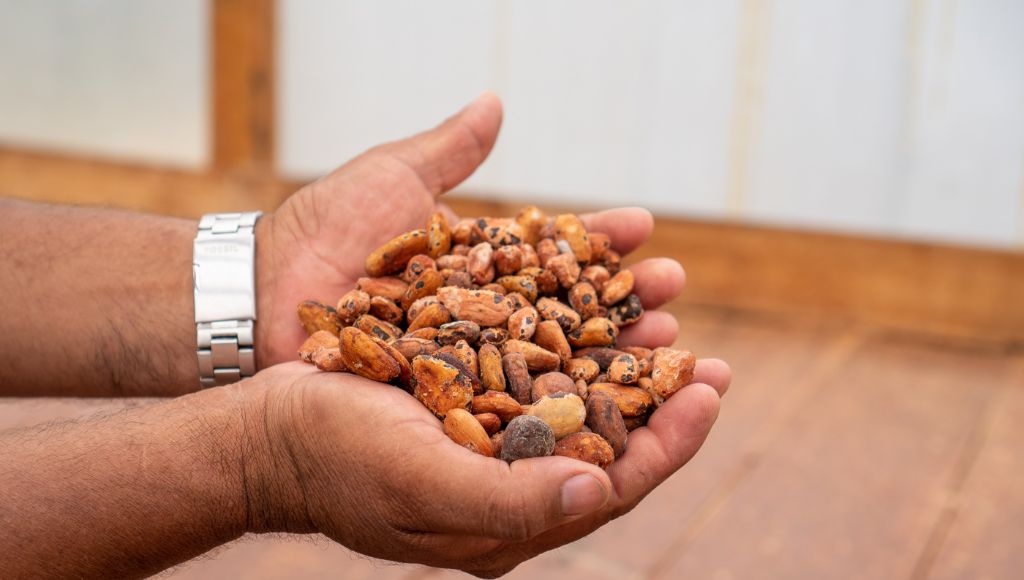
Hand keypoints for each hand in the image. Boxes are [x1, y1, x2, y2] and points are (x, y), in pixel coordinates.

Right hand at [246, 356, 729, 576]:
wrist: (270, 428)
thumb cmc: (338, 459)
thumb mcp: (420, 484)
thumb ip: (511, 501)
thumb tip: (602, 487)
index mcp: (507, 521)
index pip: (611, 486)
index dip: (668, 443)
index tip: (710, 391)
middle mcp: (508, 483)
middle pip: (606, 444)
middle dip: (662, 403)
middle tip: (711, 362)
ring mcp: (489, 440)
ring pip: (577, 402)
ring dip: (625, 362)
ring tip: (666, 321)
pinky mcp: (467, 399)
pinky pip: (537, 369)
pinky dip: (571, 338)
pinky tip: (593, 304)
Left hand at [253, 91, 689, 367]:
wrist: (259, 295)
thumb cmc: (323, 233)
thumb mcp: (391, 179)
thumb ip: (447, 151)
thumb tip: (495, 104)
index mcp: (478, 270)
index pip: (556, 256)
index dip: (601, 244)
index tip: (646, 229)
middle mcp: (481, 323)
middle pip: (571, 313)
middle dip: (627, 303)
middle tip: (676, 293)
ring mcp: (467, 370)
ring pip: (556, 368)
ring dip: (616, 358)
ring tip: (668, 346)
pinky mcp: (451, 410)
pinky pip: (514, 412)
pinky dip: (564, 410)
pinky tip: (611, 410)